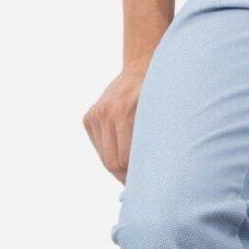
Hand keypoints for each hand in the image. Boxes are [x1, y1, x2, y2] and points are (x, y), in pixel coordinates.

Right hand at [82, 64, 150, 182]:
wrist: (140, 67)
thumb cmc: (156, 94)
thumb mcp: (160, 112)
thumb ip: (154, 137)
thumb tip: (154, 171)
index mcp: (125, 111)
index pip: (124, 159)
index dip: (134, 173)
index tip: (146, 180)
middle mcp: (106, 112)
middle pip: (111, 161)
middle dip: (124, 175)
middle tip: (138, 181)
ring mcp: (95, 113)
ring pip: (103, 156)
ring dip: (116, 165)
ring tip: (132, 168)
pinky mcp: (89, 117)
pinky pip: (98, 146)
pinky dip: (109, 152)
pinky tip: (122, 149)